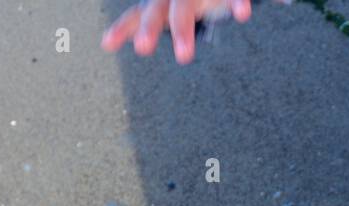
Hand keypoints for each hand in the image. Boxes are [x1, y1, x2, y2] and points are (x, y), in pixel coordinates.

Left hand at [101, 0, 251, 64]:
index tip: (107, 45)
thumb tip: (106, 42)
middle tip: (142, 49)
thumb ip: (136, 24)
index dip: (122, 28)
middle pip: (158, 10)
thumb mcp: (160, 8)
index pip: (137, 15)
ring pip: (184, 7)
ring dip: (182, 30)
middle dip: (149, 28)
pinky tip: (243, 15)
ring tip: (183, 57)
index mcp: (160, 3)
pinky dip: (237, 2)